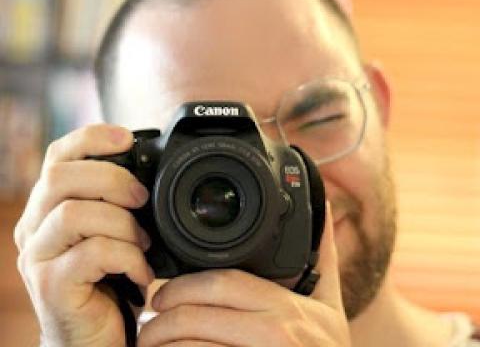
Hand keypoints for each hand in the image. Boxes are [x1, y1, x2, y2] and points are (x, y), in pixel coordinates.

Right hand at [14, 124, 154, 346]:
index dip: (90, 138)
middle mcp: (34, 226)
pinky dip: (128, 258)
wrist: (93, 338)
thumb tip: (150, 172)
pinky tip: (141, 273)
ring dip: (122, 224)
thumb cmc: (109, 278)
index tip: (127, 138)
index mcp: (50, 205)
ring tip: (143, 243)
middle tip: (142, 199)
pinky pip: (92, 253)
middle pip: (60, 177)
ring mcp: (37, 257)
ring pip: (74, 213)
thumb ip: (117, 201)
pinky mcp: (50, 286)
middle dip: (112, 179)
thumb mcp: (114, 230)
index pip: (58, 155)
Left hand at [138, 201, 350, 346]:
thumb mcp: (330, 305)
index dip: (185, 285)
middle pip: (201, 314)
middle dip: (164, 315)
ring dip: (162, 343)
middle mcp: (274, 334)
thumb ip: (324, 258)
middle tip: (148, 316)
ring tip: (147, 341)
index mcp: (287, 308)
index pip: (224, 283)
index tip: (163, 292)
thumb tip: (325, 211)